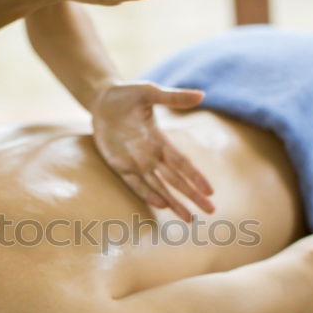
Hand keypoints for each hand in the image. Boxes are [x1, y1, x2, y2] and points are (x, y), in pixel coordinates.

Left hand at [91, 82, 214, 220]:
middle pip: (176, 180)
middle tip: (210, 212)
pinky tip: (161, 205)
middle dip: (192, 196)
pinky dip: (147, 194)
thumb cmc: (128, 95)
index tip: (210, 191)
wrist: (102, 99)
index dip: (195, 177)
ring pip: (158, 187)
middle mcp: (151, 155)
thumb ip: (174, 98)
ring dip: (174, 203)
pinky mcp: (119, 165)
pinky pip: (134, 183)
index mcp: (161, 141)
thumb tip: (202, 95)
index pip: (182, 163)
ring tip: (189, 219)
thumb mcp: (150, 92)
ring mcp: (135, 162)